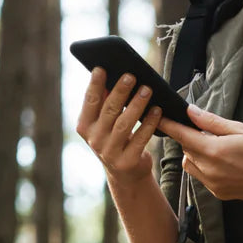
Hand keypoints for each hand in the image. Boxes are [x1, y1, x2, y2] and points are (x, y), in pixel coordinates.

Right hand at [75, 68, 162, 187]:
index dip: (95, 85)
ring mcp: (109, 151)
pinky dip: (149, 123)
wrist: (126, 174)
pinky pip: (140, 138)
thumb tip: (113, 76)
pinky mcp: (127, 160)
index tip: (101, 68)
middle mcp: (94, 139)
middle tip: (131, 75)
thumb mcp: (105, 125)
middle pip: (109, 110)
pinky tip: (157, 110)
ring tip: (147, 89)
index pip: (90, 101)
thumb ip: (106, 105)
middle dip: (120, 91)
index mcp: (85, 126)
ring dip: (137, 104)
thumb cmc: (117, 140)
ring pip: (124, 124)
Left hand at [157, 106, 242, 201]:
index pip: (182, 135)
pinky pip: (202, 177)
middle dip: (191, 139)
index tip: (160, 118)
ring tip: (217, 149)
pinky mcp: (219, 193)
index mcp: (213, 151)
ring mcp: (213, 184)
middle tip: (208, 133)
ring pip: (191, 165)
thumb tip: (191, 112)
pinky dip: (206, 168)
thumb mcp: (242, 130)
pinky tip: (225, 164)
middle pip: (186, 150)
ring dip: (196, 155)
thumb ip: (212, 122)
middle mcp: (209, 170)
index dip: (169, 125)